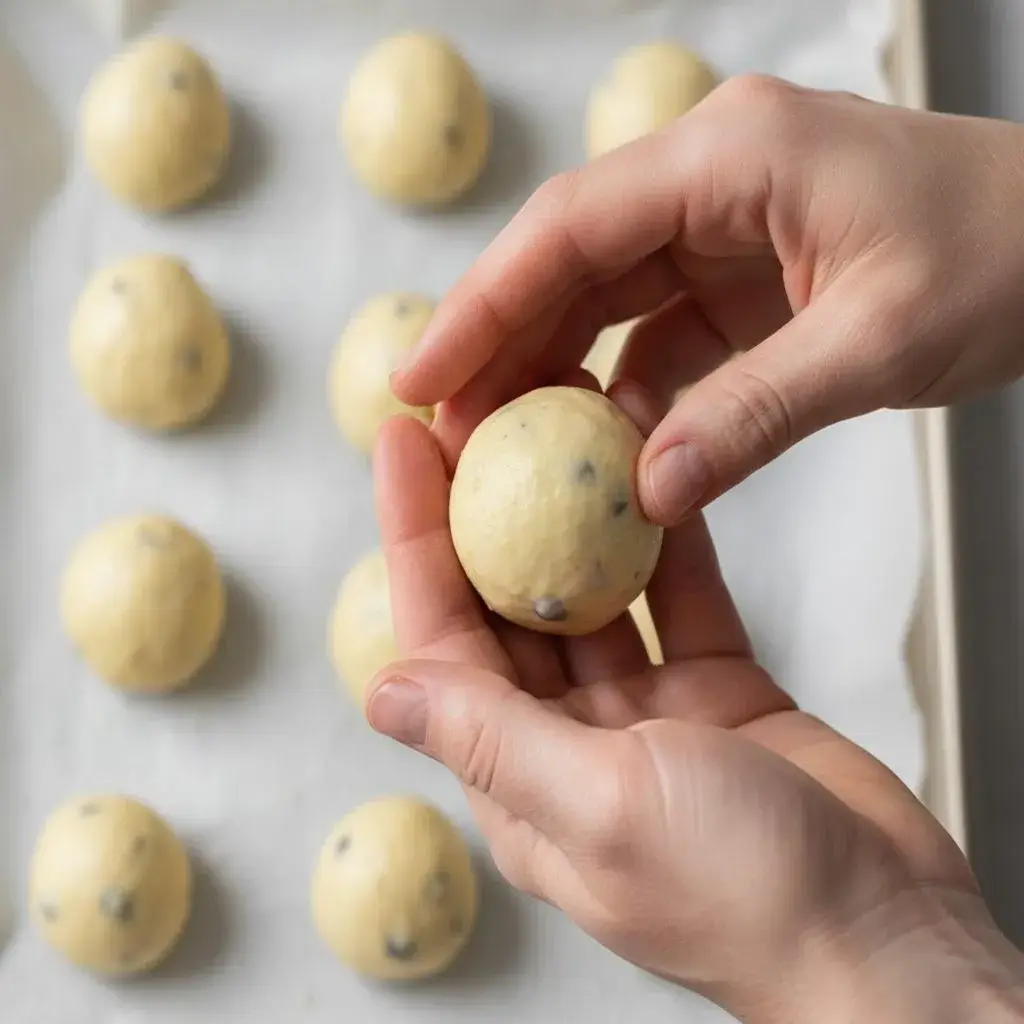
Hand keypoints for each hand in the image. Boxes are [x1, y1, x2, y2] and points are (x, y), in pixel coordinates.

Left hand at [365, 411, 1020, 1022]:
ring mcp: (644, 712)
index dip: (416, 537)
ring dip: (577, 513)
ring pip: (594, 591)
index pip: (443, 638)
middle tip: (480, 413)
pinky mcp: (714, 690)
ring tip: (564, 423)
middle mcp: (569, 741)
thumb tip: (383, 689)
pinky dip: (665, 538)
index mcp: (520, 778)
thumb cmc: (742, 899)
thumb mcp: (599, 807)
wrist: (885, 935)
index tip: (406, 447)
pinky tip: (652, 471)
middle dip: (488, 508)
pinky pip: (677, 597)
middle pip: (508, 604)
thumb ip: (494, 739)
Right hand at [390, 76, 1023, 524]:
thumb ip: (756, 414)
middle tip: (444, 429)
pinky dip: (626, 391)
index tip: (419, 377)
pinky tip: (604, 448)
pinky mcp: (743, 276)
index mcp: (731, 158)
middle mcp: (709, 180)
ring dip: (554, 372)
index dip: (482, 304)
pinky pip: (659, 333)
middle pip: (569, 262)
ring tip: (503, 449)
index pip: (569, 229)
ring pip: (604, 300)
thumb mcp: (879, 339)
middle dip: (501, 345)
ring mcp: (723, 227)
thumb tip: (650, 491)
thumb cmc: (1009, 254)